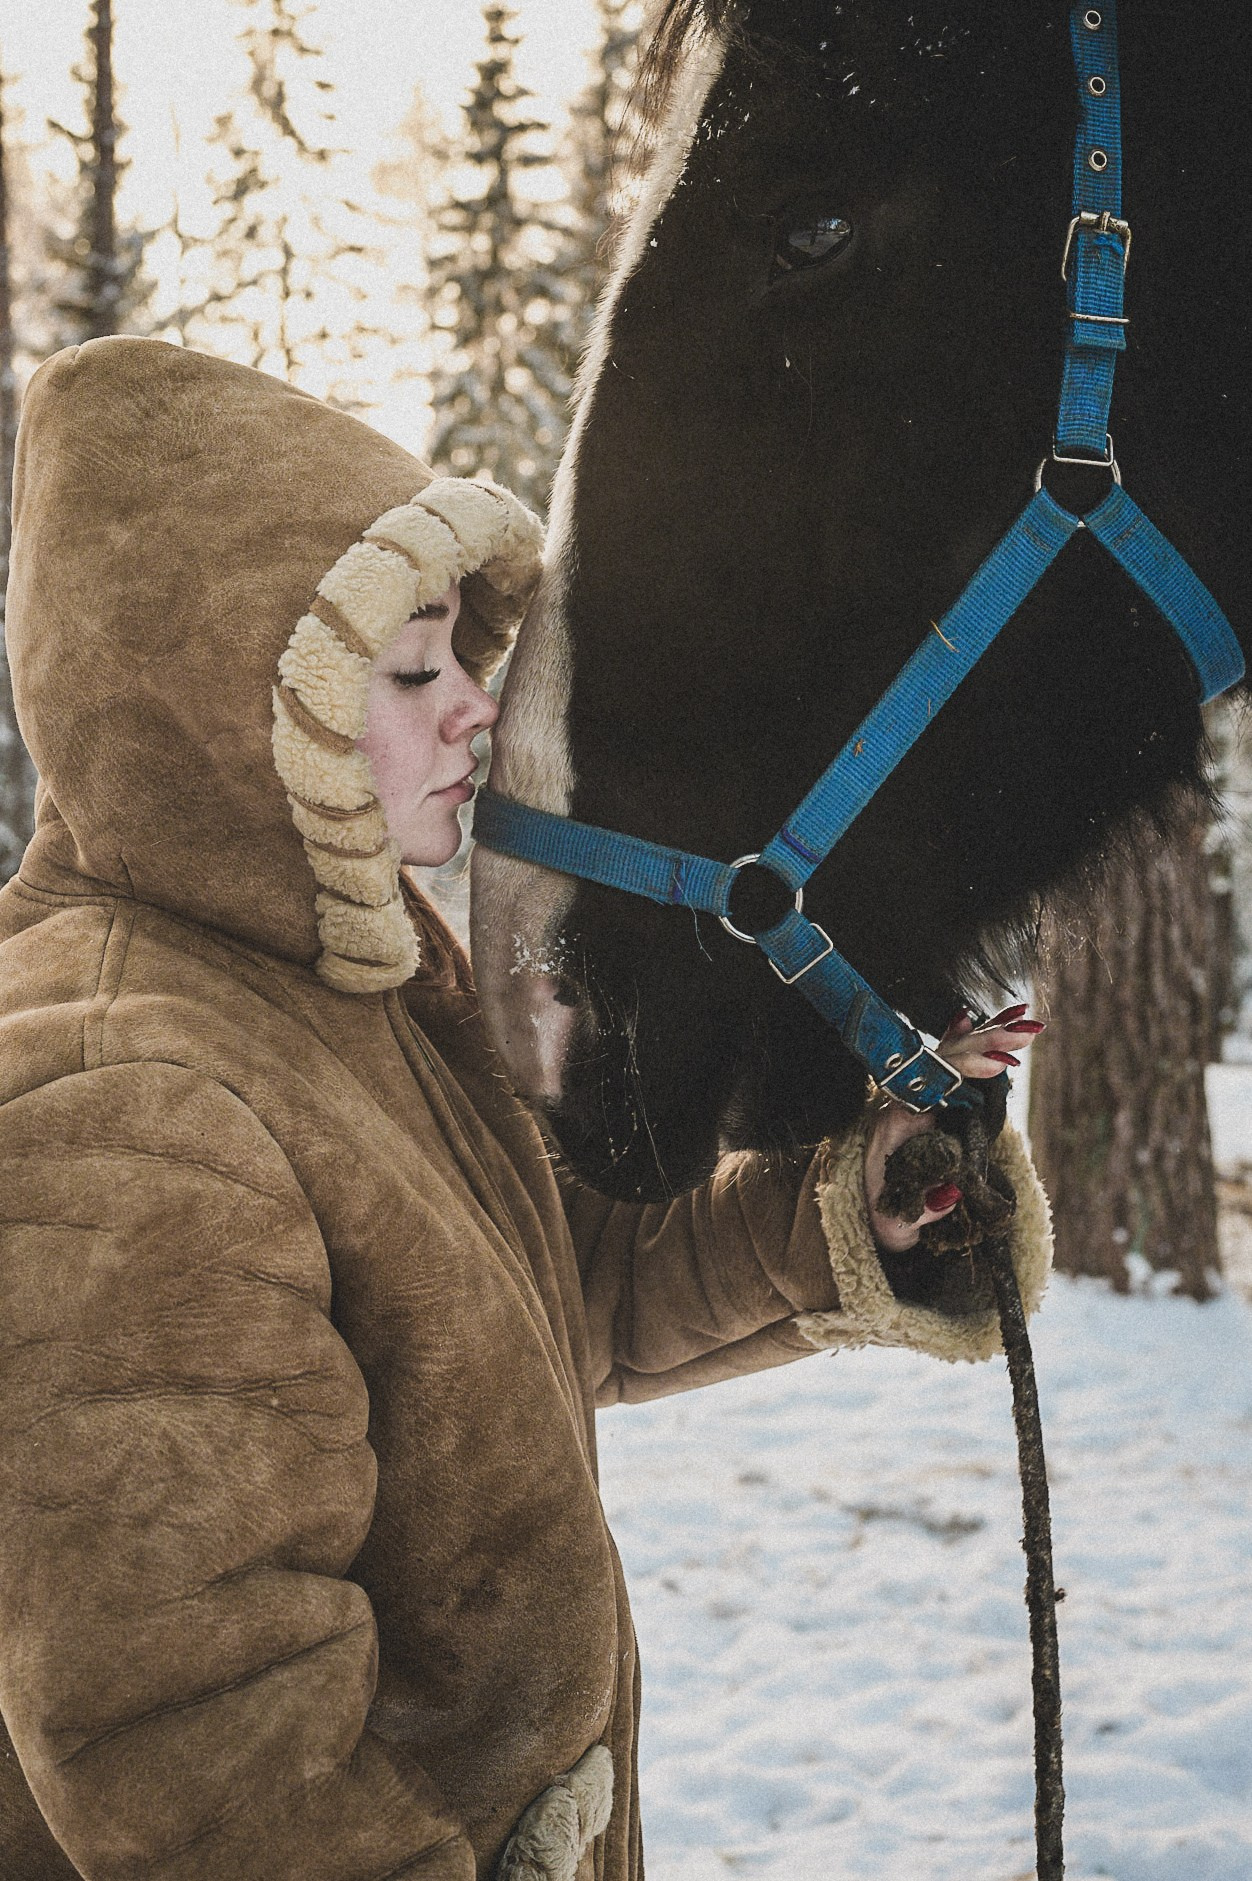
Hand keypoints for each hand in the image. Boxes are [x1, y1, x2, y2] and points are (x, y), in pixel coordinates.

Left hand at [865, 1004, 1044, 1251]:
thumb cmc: (883, 1215)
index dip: (964, 1074)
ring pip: (950, 1056)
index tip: (995, 1065)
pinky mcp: (925, 1097)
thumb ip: (921, 1210)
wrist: (868, 1210)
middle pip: (945, 1062)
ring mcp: (914, 1095)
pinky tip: (975, 1018)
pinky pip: (946, 1062)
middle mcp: (903, 1100)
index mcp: (894, 1123)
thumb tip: (950, 1194)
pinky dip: (967, 1040)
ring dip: (987, 1037)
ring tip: (1025, 1022)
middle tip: (1026, 1034)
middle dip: (987, 1045)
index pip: (932, 1087)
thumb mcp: (895, 1222)